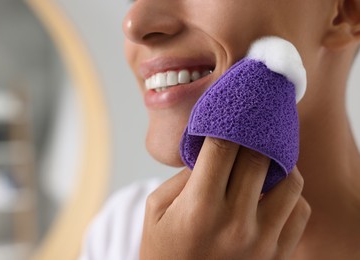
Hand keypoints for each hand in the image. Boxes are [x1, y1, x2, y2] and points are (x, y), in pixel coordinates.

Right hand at [140, 137, 310, 259]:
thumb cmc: (163, 250)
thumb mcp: (157, 209)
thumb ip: (185, 176)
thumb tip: (214, 149)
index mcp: (199, 208)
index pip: (223, 148)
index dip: (226, 126)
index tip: (228, 118)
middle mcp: (235, 224)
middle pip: (259, 158)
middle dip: (252, 140)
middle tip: (247, 134)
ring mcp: (262, 241)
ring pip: (291, 182)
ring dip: (277, 164)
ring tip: (262, 163)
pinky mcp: (278, 255)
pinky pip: (300, 210)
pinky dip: (290, 195)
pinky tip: (270, 193)